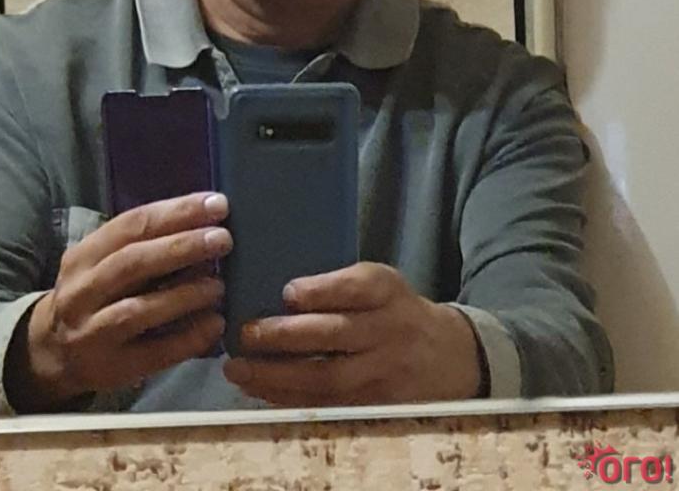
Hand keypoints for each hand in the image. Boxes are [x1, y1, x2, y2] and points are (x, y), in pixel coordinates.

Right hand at [5, 192, 232, 410]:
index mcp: (84, 255)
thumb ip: (145, 244)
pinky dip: (188, 337)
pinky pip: (153, 353)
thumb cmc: (94, 294)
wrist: (52, 352)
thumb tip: (206, 225)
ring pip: (139, 309)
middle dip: (182, 247)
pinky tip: (215, 323)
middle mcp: (82, 291)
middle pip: (133, 262)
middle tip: (223, 239)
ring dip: (185, 294)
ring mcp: (92, 332)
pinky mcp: (110, 368)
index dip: (176, 212)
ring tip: (218, 285)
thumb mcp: (104, 262)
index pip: (131, 224)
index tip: (217, 204)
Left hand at [223, 262, 480, 406]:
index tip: (288, 291)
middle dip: (286, 336)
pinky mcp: (376, 404)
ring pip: (328, 378)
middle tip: (245, 333)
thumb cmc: (394, 309)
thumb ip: (338, 282)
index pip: (358, 288)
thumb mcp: (380, 282)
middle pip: (337, 335)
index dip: (323, 290)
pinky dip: (288, 398)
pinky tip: (258, 389)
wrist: (448, 356)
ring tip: (238, 368)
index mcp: (387, 290)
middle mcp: (389, 330)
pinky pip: (327, 405)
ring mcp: (383, 372)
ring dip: (277, 376)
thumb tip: (272, 285)